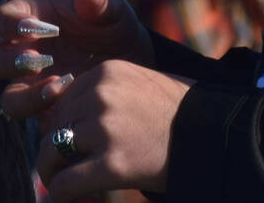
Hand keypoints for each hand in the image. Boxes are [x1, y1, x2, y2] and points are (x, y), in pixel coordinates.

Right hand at [0, 0, 154, 121]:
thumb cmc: (116, 29)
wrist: (135, 66)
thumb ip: (100, 1)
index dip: (8, 23)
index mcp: (33, 20)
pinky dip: (45, 112)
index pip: (1, 18)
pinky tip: (70, 99)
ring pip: (8, 97)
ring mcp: (33, 85)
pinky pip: (33, 119)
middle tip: (39, 59)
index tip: (32, 28)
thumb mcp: (115, 12)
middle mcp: (25, 53)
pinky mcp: (45, 111)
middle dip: (9, 62)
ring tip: (59, 85)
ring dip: (27, 95)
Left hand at [36, 60, 189, 199]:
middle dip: (55, 150)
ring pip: (50, 153)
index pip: (62, 101)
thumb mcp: (137, 85)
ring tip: (65, 185)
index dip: (62, 126)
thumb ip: (102, 94)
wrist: (213, 134)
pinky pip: (64, 184)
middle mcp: (101, 95)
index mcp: (106, 73)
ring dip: (53, 172)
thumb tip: (60, 122)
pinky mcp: (112, 164)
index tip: (71, 145)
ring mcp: (105, 128)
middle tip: (67, 168)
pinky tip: (70, 198)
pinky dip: (61, 194)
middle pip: (52, 126)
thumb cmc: (177, 113)